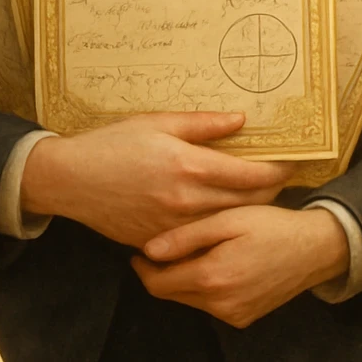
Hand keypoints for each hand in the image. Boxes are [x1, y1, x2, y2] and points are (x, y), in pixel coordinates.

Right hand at [19, 111, 292, 248]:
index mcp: (189, 166)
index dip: (277, 170)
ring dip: (247, 211)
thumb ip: (203, 124)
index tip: (291, 164)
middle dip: (270, 192)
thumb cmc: (112, 144)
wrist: (71, 180)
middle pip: (247, 203)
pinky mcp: (160, 241)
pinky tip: (222, 216)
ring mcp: (174, 226)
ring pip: (227, 223)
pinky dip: (216, 227)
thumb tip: (241, 120)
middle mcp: (186, 200)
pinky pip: (200, 238)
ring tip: (258, 198)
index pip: (251, 174)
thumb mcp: (157, 123)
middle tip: (281, 180)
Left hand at [132, 205, 349, 327]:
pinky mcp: (244, 318)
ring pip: (190, 300)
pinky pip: (210, 305)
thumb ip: (186, 237)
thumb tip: (147, 251)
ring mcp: (233, 316)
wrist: (314, 249)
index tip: (139, 249)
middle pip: (172, 294)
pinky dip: (203, 288)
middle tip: (160, 247)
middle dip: (161, 273)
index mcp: (211, 278)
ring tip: (188, 251)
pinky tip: (213, 264)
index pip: (158, 283)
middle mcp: (219, 305)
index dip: (142, 267)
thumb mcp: (227, 220)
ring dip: (183, 280)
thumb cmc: (271, 225)